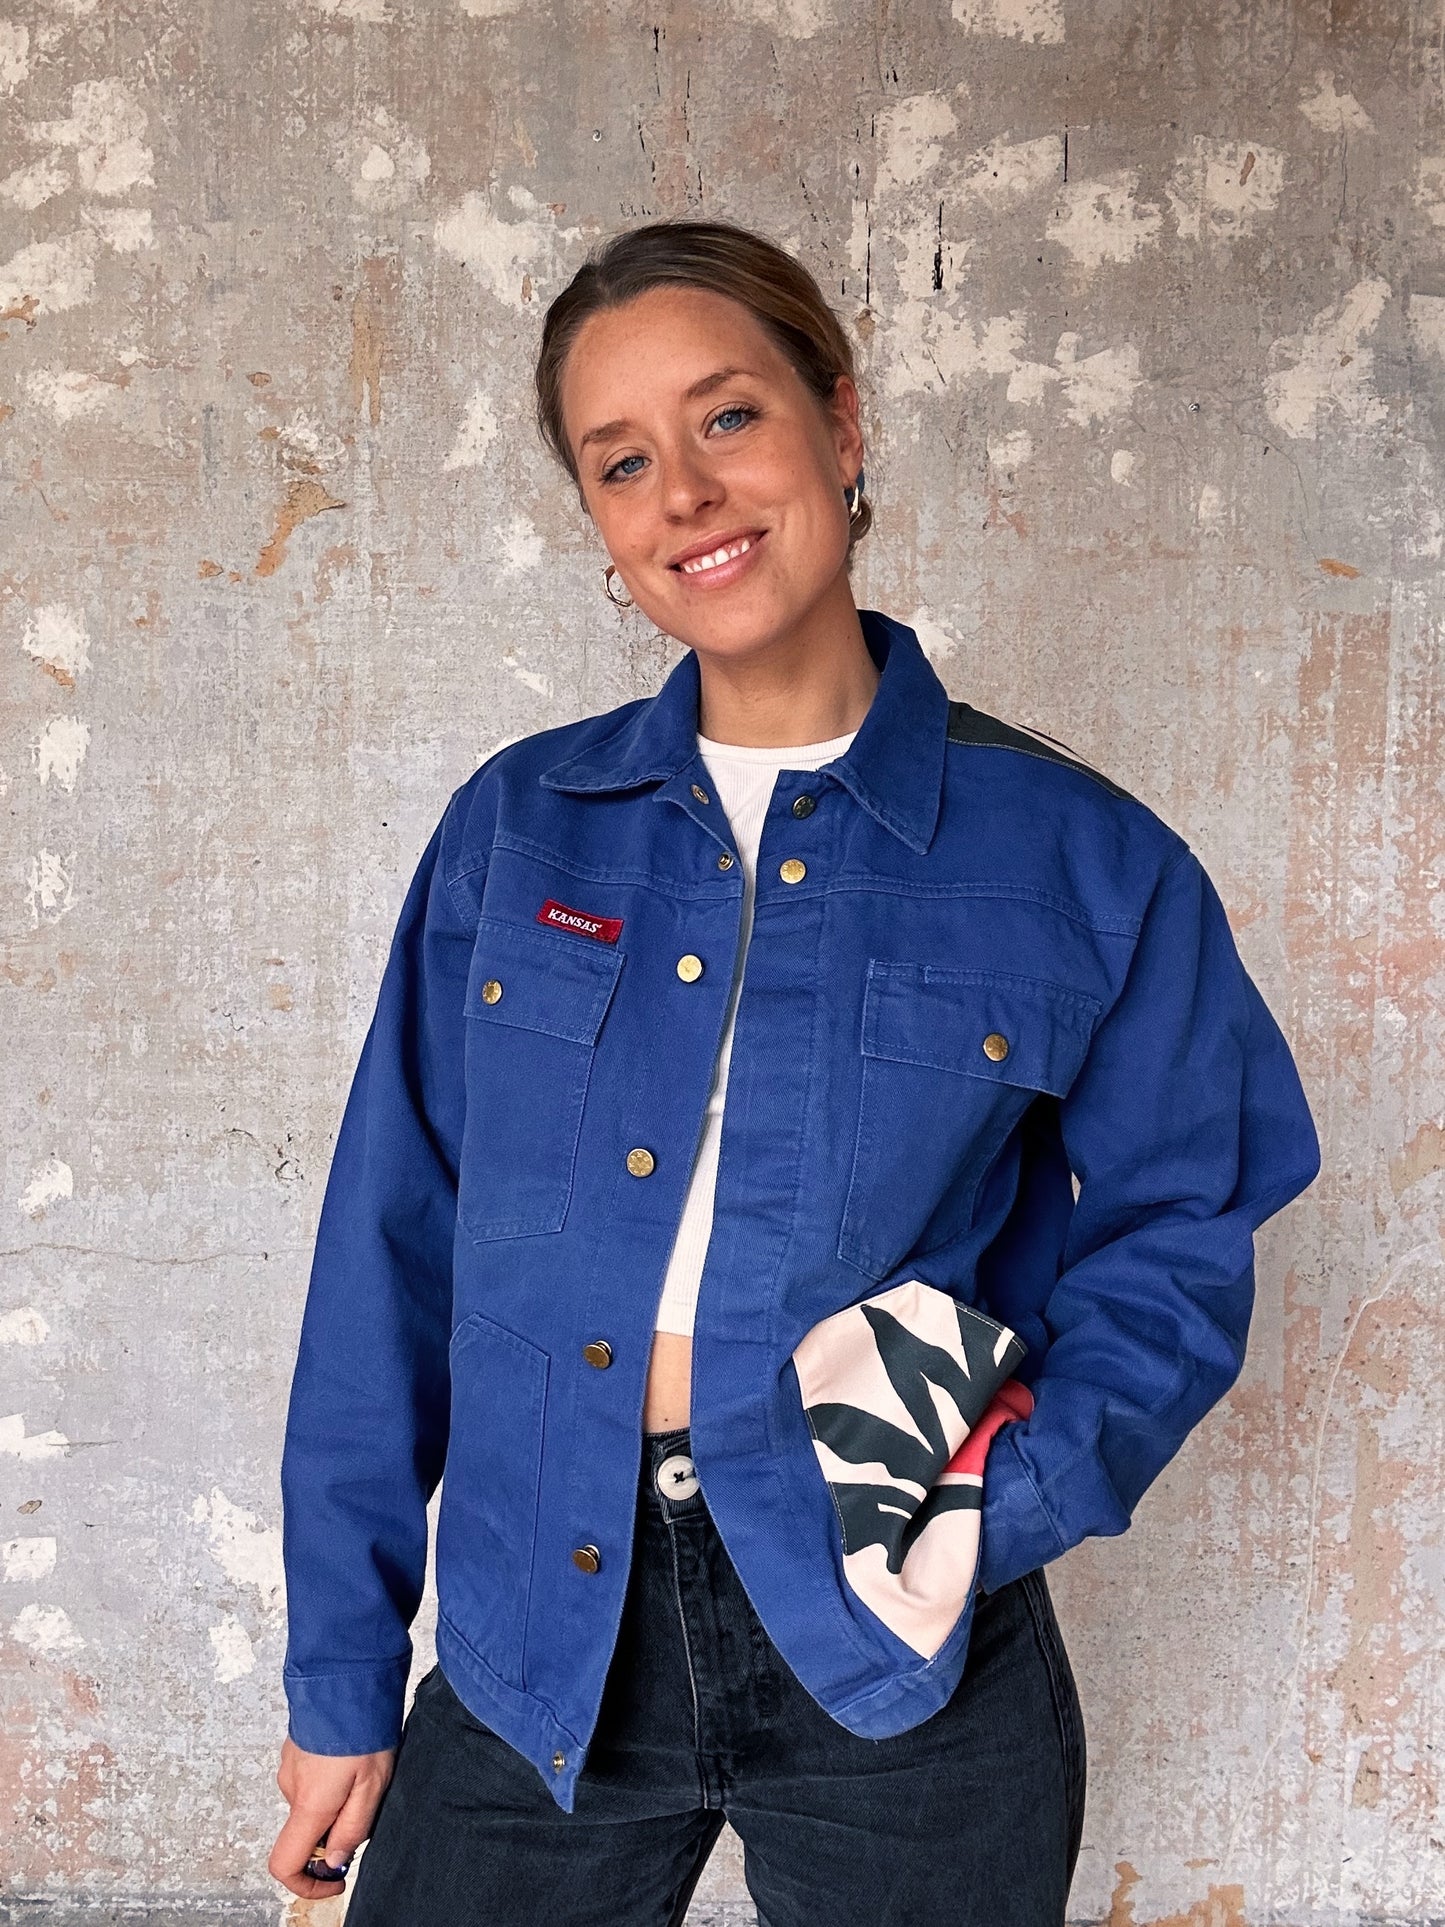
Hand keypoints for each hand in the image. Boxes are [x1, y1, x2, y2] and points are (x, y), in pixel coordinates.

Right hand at [270, 1732, 395, 1899]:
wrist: (348, 1673)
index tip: (335, 1878)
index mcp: (308, 1804)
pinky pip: (310, 1780)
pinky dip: (329, 1779)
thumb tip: (335, 1860)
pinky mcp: (295, 1750)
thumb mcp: (372, 1785)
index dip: (307, 1884)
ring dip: (335, 1800)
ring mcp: (290, 1766)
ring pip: (310, 1804)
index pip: (285, 1864)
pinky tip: (352, 1755)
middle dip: (334, 1829)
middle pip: (304, 1833)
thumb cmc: (363, 1725)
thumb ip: (352, 1828)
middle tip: (366, 1802)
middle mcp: (291, 1788)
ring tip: (364, 1770)